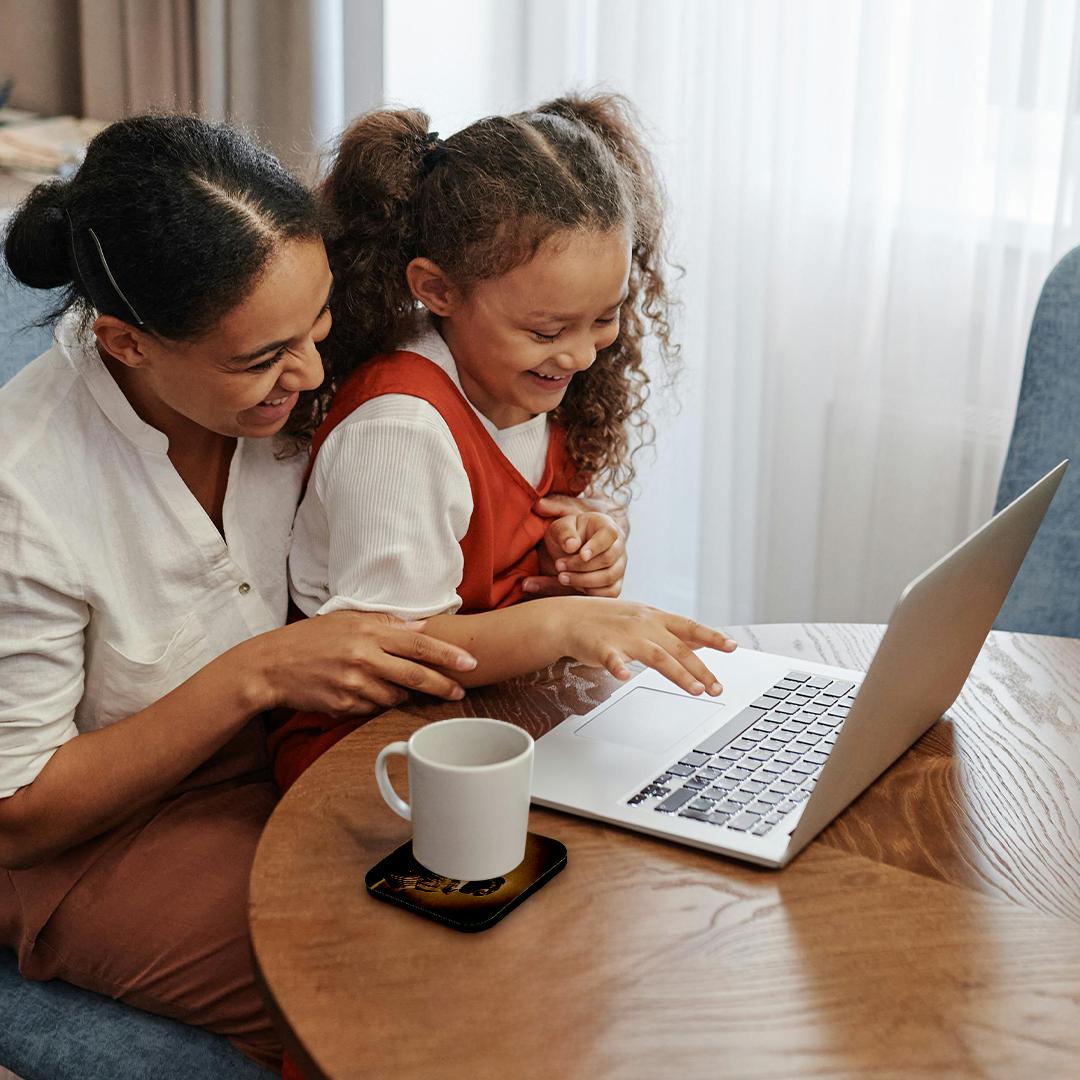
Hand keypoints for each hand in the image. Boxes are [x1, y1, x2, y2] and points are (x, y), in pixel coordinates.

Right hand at [247, 611, 477, 717]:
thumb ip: (386, 624)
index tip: (471, 664)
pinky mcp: (345, 706)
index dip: (448, 656)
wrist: (271, 666)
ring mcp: (355, 685)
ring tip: (393, 685)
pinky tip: (364, 692)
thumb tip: (420, 626)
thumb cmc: (311, 639)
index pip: (419, 644)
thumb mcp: (348, 619)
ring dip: (403, 694)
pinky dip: (377, 703)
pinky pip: (373, 709)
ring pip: (396, 697)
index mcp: (369, 633)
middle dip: (444, 685)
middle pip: (416, 676)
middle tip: (461, 691)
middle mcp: (365, 658)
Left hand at [525, 503, 626, 597]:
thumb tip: (571, 546)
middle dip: (581, 565)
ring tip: (562, 577)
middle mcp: (618, 546)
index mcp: (606, 526)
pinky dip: (590, 592)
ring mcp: (619, 566)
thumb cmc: (567, 536)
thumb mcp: (559, 528)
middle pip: (608, 559)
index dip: (596, 546)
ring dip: (582, 580)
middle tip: (559, 565)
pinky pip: (610, 593)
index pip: (609, 535)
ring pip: (608, 578)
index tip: (581, 555)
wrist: (568, 550)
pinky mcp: (615, 583)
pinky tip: (573, 586)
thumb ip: (564, 532)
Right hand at [560, 598, 737, 694]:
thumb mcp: (645, 618)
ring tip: (695, 690)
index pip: (689, 627)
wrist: (570, 617)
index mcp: (656, 618)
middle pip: (678, 647)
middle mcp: (644, 625)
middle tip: (717, 687)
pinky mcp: (601, 647)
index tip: (732, 647)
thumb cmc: (609, 620)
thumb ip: (672, 631)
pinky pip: (610, 658)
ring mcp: (623, 635)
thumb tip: (702, 640)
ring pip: (656, 655)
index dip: (712, 637)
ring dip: (678, 673)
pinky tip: (623, 677)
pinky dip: (616, 667)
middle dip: (700, 669)